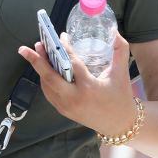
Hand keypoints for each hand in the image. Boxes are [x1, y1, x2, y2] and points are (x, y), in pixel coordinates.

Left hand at [19, 30, 136, 136]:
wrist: (120, 126)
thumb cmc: (121, 98)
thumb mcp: (122, 73)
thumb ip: (120, 50)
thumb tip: (115, 31)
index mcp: (88, 88)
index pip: (71, 64)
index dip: (65, 48)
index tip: (62, 36)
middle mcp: (74, 98)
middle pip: (50, 77)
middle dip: (38, 60)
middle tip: (35, 44)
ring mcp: (66, 107)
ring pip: (47, 85)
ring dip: (40, 68)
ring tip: (38, 51)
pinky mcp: (63, 111)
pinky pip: (49, 93)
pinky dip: (45, 79)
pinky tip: (45, 68)